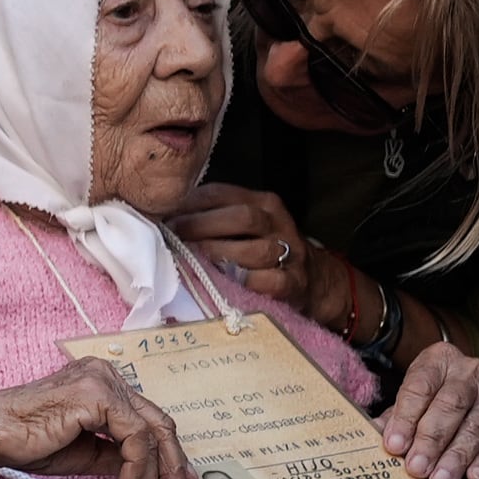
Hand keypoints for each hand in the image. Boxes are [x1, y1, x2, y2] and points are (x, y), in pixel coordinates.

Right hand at [0, 361, 191, 478]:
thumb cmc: (23, 439)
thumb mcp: (83, 452)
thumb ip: (116, 455)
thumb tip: (146, 474)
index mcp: (102, 383)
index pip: (148, 419)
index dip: (168, 456)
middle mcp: (107, 375)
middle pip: (159, 424)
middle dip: (172, 470)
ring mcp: (103, 382)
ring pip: (151, 434)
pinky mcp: (97, 395)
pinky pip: (134, 438)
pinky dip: (137, 468)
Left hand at [164, 183, 309, 309]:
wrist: (315, 280)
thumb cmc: (264, 249)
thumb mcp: (244, 225)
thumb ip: (212, 217)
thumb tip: (163, 219)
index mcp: (262, 202)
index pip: (221, 194)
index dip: (189, 205)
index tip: (163, 219)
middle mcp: (278, 223)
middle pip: (242, 217)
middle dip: (201, 228)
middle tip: (173, 240)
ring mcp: (289, 253)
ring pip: (255, 251)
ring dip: (218, 257)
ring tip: (191, 263)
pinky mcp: (293, 283)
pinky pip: (266, 281)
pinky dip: (241, 283)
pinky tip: (221, 284)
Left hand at [373, 338, 478, 478]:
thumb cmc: (436, 406)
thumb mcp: (412, 406)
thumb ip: (395, 420)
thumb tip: (374, 436)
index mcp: (438, 360)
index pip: (420, 385)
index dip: (405, 417)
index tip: (394, 446)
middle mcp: (471, 370)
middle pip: (450, 404)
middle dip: (431, 440)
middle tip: (417, 468)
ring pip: (476, 425)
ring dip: (457, 457)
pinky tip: (475, 477)